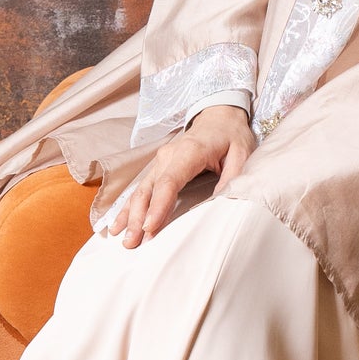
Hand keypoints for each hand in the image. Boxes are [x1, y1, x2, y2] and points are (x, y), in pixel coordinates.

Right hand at [103, 105, 253, 247]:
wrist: (219, 116)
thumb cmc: (231, 136)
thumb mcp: (241, 153)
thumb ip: (232, 178)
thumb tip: (220, 204)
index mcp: (190, 151)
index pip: (170, 182)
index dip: (158, 206)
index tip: (149, 227)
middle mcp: (168, 156)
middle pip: (149, 189)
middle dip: (138, 217)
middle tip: (132, 243)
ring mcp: (160, 161)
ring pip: (140, 190)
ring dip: (129, 215)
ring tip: (122, 239)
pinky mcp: (157, 167)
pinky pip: (140, 188)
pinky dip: (127, 207)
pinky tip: (117, 224)